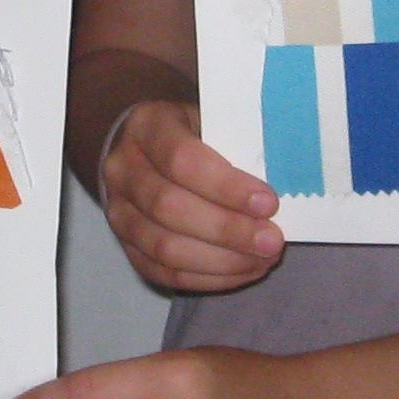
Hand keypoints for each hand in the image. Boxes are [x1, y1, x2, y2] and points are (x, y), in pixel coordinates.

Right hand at [100, 99, 283, 292]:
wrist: (149, 152)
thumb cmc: (196, 134)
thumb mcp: (213, 121)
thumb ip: (238, 147)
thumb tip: (281, 185)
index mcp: (147, 126)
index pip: (181, 159)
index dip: (226, 186)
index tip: (269, 203)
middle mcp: (122, 169)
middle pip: (169, 208)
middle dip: (227, 230)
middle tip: (273, 241)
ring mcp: (117, 212)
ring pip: (164, 247)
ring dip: (221, 260)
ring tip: (264, 259)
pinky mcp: (126, 246)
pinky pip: (164, 272)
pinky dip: (209, 278)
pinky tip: (244, 271)